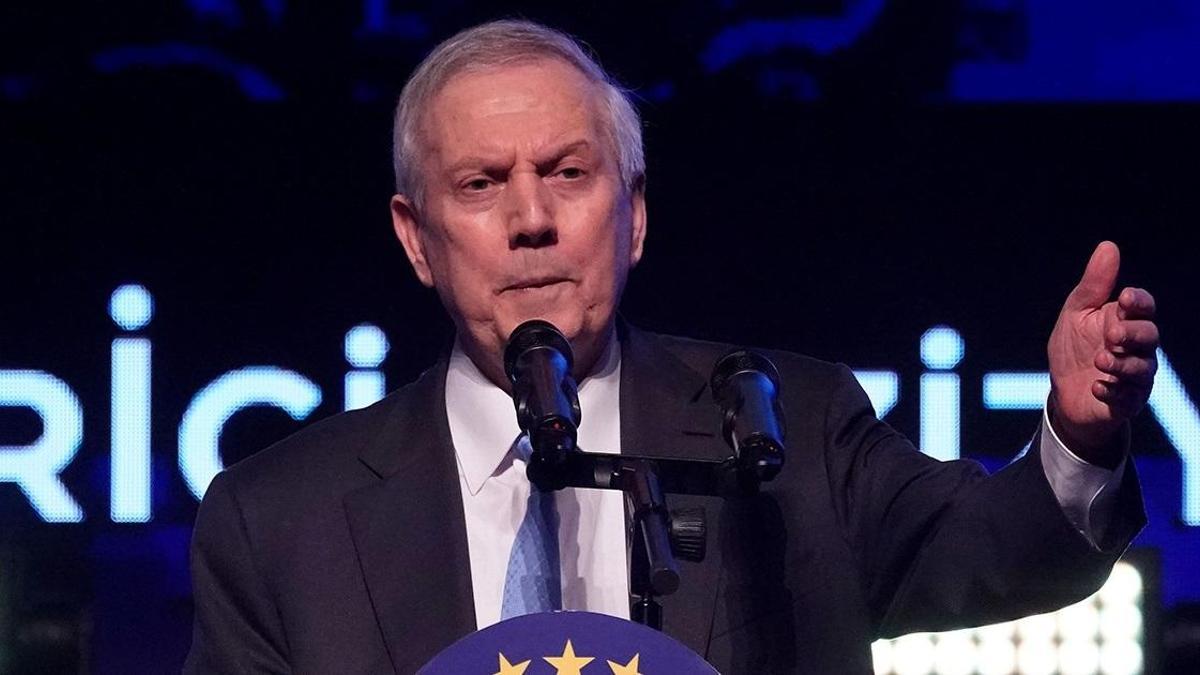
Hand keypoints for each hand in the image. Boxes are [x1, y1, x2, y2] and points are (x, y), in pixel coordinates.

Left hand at [1047, 242, 1158, 465]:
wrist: (1063, 393)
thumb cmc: (1073, 349)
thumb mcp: (1076, 314)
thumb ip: (1093, 285)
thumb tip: (1108, 246)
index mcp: (1125, 321)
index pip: (1144, 307)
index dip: (1140, 301)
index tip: (1126, 298)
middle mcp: (1137, 348)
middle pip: (1150, 335)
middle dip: (1133, 333)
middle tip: (1111, 335)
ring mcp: (1135, 376)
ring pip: (1143, 367)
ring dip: (1123, 363)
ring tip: (1101, 360)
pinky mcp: (1127, 401)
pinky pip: (1129, 396)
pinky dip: (1113, 390)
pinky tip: (1097, 386)